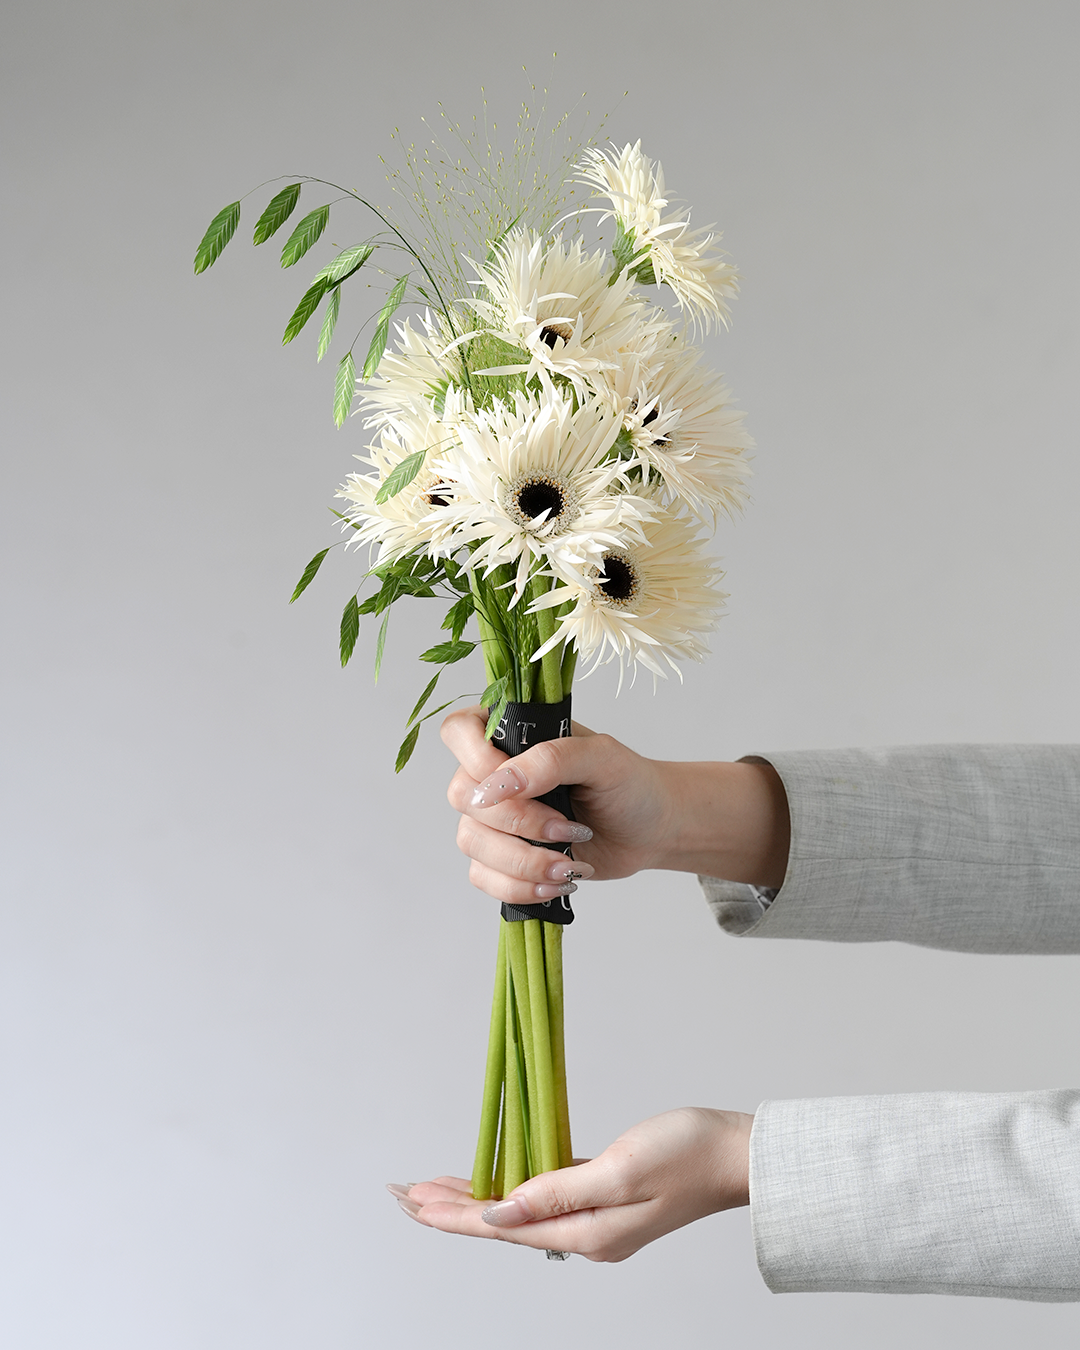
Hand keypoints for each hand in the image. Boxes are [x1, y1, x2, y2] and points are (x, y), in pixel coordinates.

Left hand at [389, 1107, 752, 1262]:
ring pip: (519, 1209)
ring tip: (433, 1188)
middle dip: (450, 1209)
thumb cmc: (687, 1154)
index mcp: (587, 1233)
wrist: (737, 1154)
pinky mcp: (606, 1196)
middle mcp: (586, 1233)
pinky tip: (496, 1179)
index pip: (501, 1227)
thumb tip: (499, 1211)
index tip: (412, 1202)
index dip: (453, 1214)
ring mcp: (597, 1217)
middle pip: (502, 1223)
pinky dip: (512, 1187)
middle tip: (403, 1194)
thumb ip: (557, 1192)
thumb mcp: (620, 1169)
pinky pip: (544, 1196)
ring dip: (476, 1197)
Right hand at [440, 706, 789, 909]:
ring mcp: (494, 818)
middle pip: (464, 797)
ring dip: (522, 862)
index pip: (459, 733)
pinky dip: (520, 886)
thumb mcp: (602, 758)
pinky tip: (558, 881)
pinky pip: (483, 877)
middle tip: (569, 829)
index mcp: (511, 734)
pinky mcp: (502, 858)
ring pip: (471, 843)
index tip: (517, 786)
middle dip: (518, 823)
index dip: (477, 761)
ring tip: (568, 866)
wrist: (651, 830)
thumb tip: (496, 785)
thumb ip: (550, 760)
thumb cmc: (630, 784)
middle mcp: (493, 773)